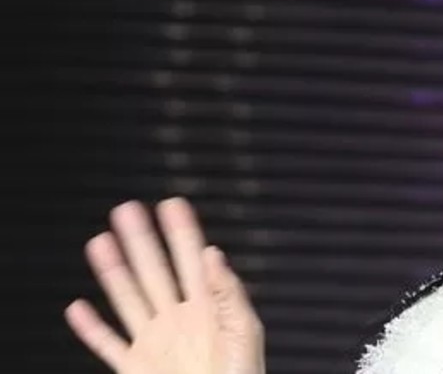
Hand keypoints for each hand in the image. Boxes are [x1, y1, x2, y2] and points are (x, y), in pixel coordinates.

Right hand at [65, 197, 265, 373]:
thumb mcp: (244, 330)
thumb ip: (228, 292)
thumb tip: (214, 253)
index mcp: (208, 308)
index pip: (192, 260)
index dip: (182, 232)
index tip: (172, 204)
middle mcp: (178, 319)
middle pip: (154, 271)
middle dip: (141, 240)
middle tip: (127, 209)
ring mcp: (155, 342)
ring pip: (128, 298)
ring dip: (113, 271)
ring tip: (101, 241)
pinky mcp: (135, 366)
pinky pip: (107, 344)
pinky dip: (90, 328)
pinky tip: (78, 307)